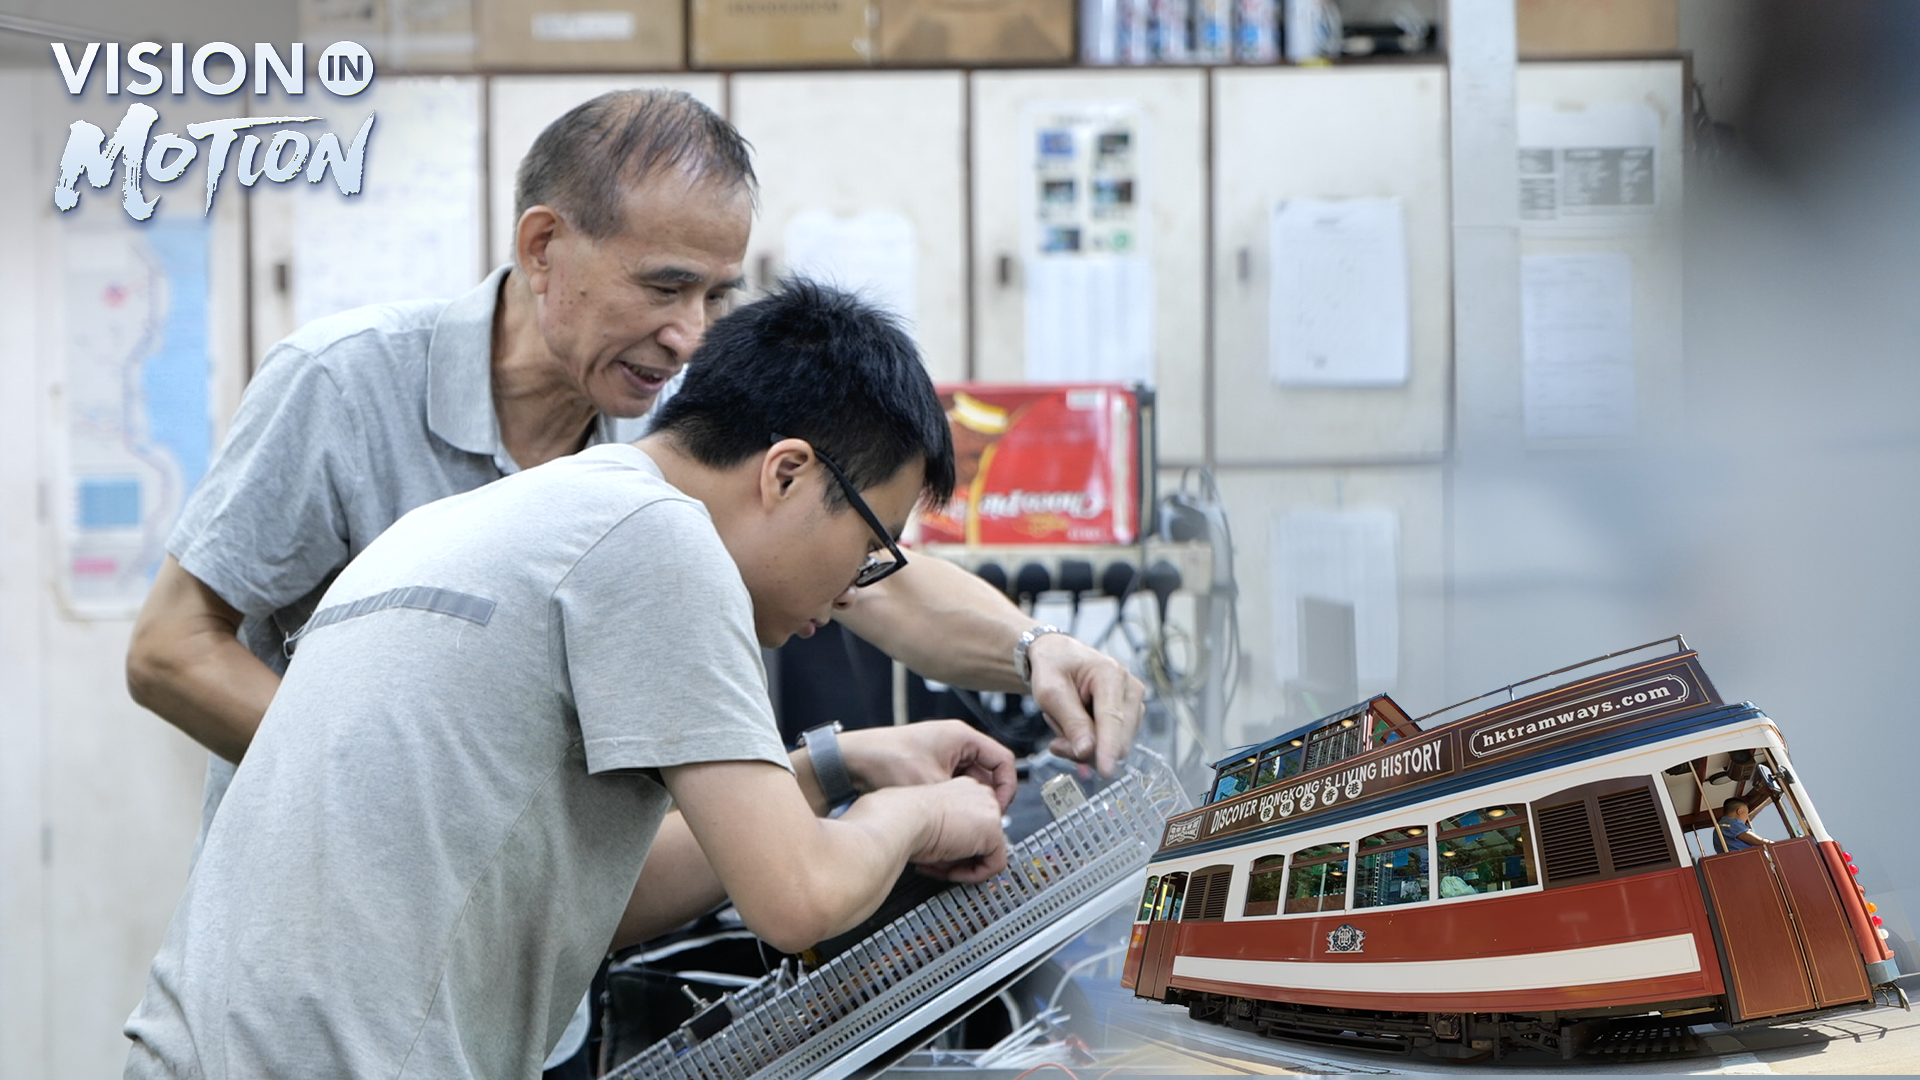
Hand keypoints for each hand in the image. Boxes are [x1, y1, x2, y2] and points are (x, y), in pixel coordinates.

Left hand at [837, 720, 1017, 809]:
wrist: (850, 762)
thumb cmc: (884, 760)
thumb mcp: (931, 785)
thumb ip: (960, 800)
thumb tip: (979, 818)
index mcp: (962, 737)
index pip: (1003, 761)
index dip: (1007, 787)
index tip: (999, 808)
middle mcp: (954, 743)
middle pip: (988, 773)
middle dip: (987, 799)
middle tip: (984, 821)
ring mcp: (941, 755)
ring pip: (969, 782)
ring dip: (968, 803)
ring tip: (963, 822)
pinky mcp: (928, 767)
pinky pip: (952, 786)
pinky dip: (952, 802)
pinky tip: (945, 818)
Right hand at [903, 776, 1008, 882]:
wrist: (901, 819)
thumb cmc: (904, 819)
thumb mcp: (929, 823)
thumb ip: (949, 834)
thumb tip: (957, 855)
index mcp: (963, 789)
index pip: (971, 823)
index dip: (954, 845)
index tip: (936, 854)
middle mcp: (979, 795)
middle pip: (982, 837)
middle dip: (961, 856)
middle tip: (938, 864)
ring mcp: (990, 811)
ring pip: (989, 851)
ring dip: (964, 865)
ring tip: (940, 867)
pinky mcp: (994, 831)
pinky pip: (994, 865)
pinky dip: (973, 875)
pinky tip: (951, 871)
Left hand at [1024, 632, 1144, 777]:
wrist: (1058, 656)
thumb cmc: (1053, 666)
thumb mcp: (1050, 691)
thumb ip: (1071, 722)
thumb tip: (1088, 751)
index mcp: (1110, 674)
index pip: (1112, 718)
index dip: (1108, 747)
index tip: (1106, 770)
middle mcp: (1130, 688)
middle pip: (1117, 739)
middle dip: (1085, 748)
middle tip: (1056, 742)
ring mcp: (1134, 704)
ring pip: (1115, 746)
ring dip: (1086, 746)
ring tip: (1065, 725)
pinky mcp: (1131, 717)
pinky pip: (1113, 744)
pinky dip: (1091, 744)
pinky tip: (1076, 729)